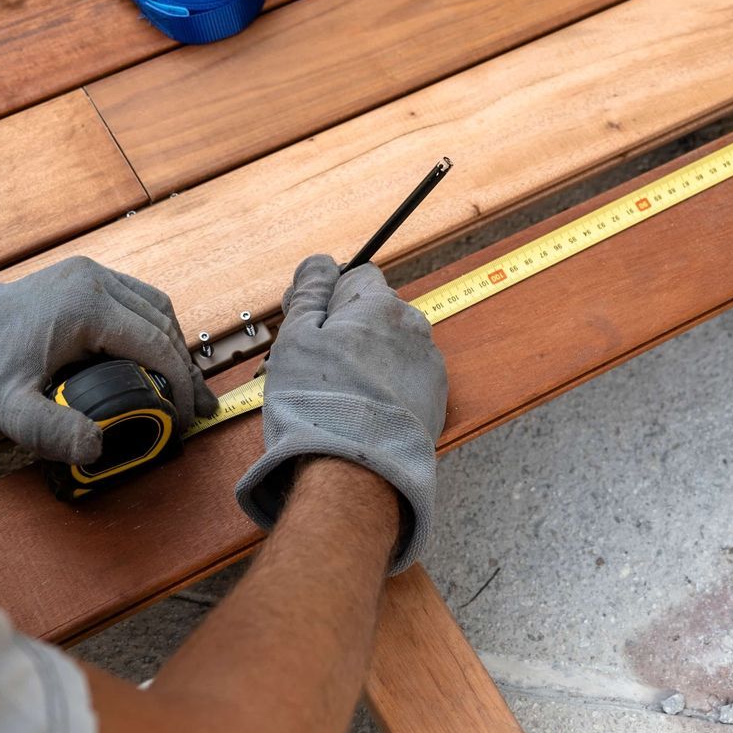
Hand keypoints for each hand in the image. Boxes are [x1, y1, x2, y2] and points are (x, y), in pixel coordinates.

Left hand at [0, 257, 217, 462]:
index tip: (187, 413)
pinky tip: (155, 357)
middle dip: (184, 366)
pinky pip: (135, 299)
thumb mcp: (9, 409)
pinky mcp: (81, 278)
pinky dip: (152, 328)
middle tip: (197, 405)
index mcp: (85, 306)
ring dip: (172, 344)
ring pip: (154, 307)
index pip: (155, 342)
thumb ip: (51, 431)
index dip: (180, 381)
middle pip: (161, 322)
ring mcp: (88, 274)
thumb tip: (95, 448)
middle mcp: (92, 280)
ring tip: (182, 385)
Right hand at [233, 255, 446, 571]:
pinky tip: (365, 407)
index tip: (309, 323)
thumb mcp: (296, 338)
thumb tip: (320, 263)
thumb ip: (311, 292)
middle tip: (318, 362)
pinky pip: (407, 375)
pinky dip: (388, 384)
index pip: (357, 277)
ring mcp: (428, 362)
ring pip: (393, 344)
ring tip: (341, 391)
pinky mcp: (435, 396)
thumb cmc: (320, 404)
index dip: (329, 297)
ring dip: (370, 356)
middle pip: (377, 311)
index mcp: (378, 304)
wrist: (357, 469)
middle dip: (350, 327)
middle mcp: (412, 326)